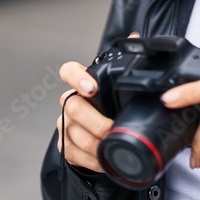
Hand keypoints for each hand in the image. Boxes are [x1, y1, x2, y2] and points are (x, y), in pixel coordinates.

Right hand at [55, 32, 138, 172]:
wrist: (108, 138)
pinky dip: (90, 160)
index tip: (91, 88)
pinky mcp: (65, 146)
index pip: (68, 71)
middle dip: (94, 121)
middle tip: (112, 129)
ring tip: (111, 148)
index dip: (76, 78)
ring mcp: (64, 124)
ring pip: (72, 132)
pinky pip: (72, 153)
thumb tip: (134, 37)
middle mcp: (70, 102)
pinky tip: (104, 162)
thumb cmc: (116, 108)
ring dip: (94, 143)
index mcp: (83, 84)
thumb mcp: (125, 88)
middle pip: (72, 106)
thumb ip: (128, 62)